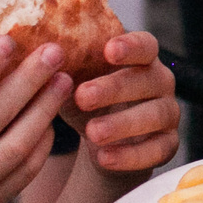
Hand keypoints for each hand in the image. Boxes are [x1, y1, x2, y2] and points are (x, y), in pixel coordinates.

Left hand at [62, 30, 180, 174]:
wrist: (101, 141)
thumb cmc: (86, 100)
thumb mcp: (72, 82)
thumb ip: (61, 68)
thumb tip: (33, 52)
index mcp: (141, 58)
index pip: (145, 44)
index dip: (130, 46)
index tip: (107, 50)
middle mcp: (160, 81)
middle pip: (148, 79)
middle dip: (115, 88)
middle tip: (83, 96)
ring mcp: (168, 113)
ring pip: (156, 114)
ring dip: (123, 123)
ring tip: (92, 132)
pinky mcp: (168, 144)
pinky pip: (157, 149)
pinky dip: (131, 155)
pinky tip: (104, 157)